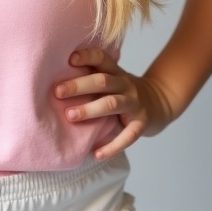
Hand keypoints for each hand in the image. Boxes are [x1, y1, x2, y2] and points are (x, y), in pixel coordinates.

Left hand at [54, 48, 175, 158]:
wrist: (159, 103)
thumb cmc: (124, 91)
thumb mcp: (113, 79)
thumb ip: (92, 78)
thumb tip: (53, 83)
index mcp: (115, 72)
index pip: (101, 58)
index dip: (87, 56)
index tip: (69, 59)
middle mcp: (125, 85)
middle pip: (102, 81)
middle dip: (79, 86)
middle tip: (57, 92)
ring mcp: (135, 104)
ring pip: (112, 104)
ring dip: (90, 110)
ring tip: (70, 116)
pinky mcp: (142, 123)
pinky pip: (128, 136)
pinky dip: (112, 146)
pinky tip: (96, 154)